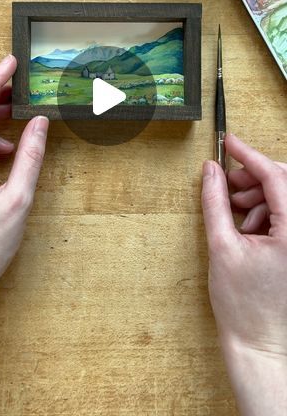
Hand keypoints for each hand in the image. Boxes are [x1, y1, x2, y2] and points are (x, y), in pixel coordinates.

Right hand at [202, 133, 286, 414]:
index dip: (250, 155)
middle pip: (284, 183)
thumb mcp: (222, 247)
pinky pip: (285, 216)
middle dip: (254, 177)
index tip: (230, 142)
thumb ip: (215, 202)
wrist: (261, 347)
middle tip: (227, 182)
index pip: (276, 177)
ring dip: (258, 197)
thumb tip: (210, 171)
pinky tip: (246, 228)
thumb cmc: (244, 306)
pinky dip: (265, 213)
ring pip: (284, 199)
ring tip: (234, 213)